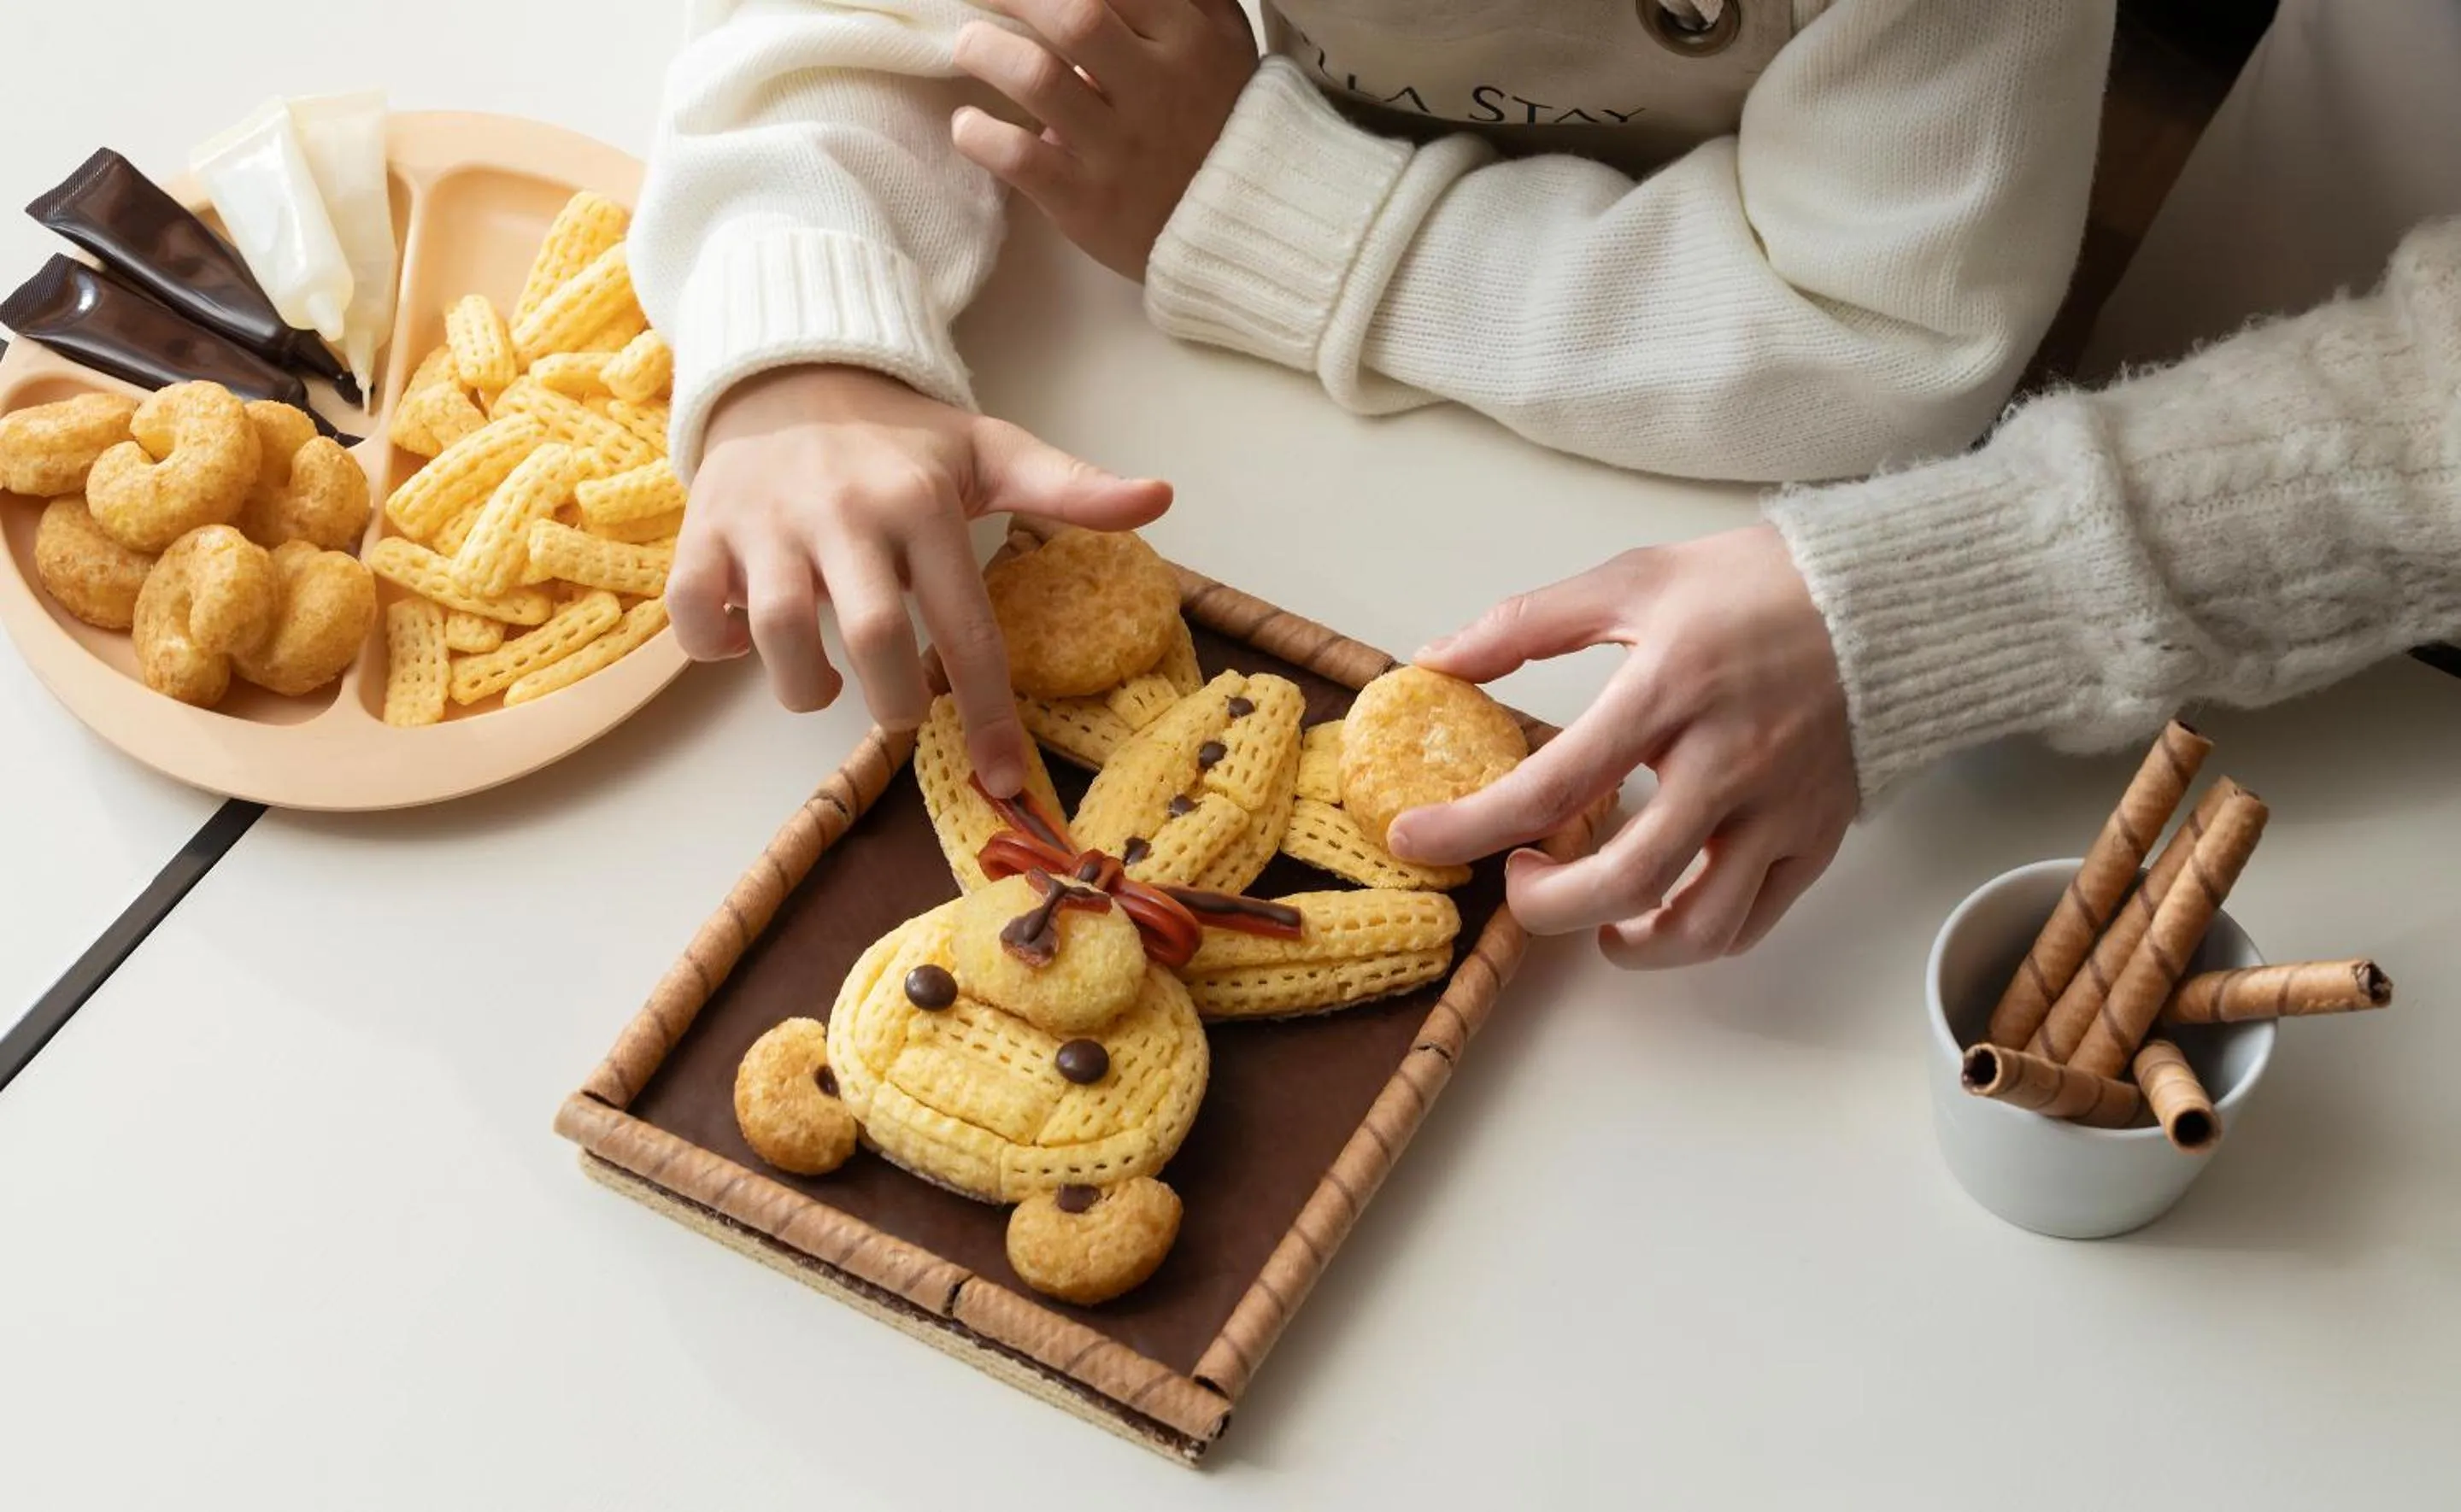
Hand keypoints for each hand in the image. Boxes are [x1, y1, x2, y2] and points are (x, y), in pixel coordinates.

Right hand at [670, 365, 1171, 793]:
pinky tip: (746, 640)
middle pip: (871, 638)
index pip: (965, 624)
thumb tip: (1161, 497)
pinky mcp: (704, 530)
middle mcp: (844, 512)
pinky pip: (698, 613)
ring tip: (826, 684)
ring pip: (779, 631)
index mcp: (922, 502)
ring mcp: (767, 521)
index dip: (988, 712)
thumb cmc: (900, 440)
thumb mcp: (990, 453)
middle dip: (891, 705)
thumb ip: (1071, 487)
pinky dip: (717, 646)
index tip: (1005, 780)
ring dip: (804, 687)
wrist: (788, 373)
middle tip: (900, 710)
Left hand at [951, 0, 1258, 279]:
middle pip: (1074, 14)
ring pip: (1039, 78)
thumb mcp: (1225, 43)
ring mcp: (1120, 147)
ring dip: (986, 50)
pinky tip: (968, 124)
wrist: (1240, 227)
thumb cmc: (1218, 121)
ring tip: (970, 44)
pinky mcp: (1090, 201)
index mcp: (1187, 38)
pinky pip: (1022, 159)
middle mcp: (1156, 88)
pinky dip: (981, 135)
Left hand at [1385, 525, 1857, 966]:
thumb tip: (1439, 659)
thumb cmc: (1755, 584)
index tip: (1414, 836)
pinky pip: (1753, 920)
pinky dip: (1696, 937)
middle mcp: (1728, 761)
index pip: (1551, 783)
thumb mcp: (1634, 579)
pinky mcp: (1818, 836)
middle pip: (1623, 880)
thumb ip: (1529, 623)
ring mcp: (1779, 808)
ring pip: (1698, 924)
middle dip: (1545, 904)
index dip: (1471, 824)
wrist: (1887, 597)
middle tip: (1517, 877)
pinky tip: (1659, 912)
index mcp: (1670, 691)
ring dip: (1626, 943)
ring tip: (1590, 919)